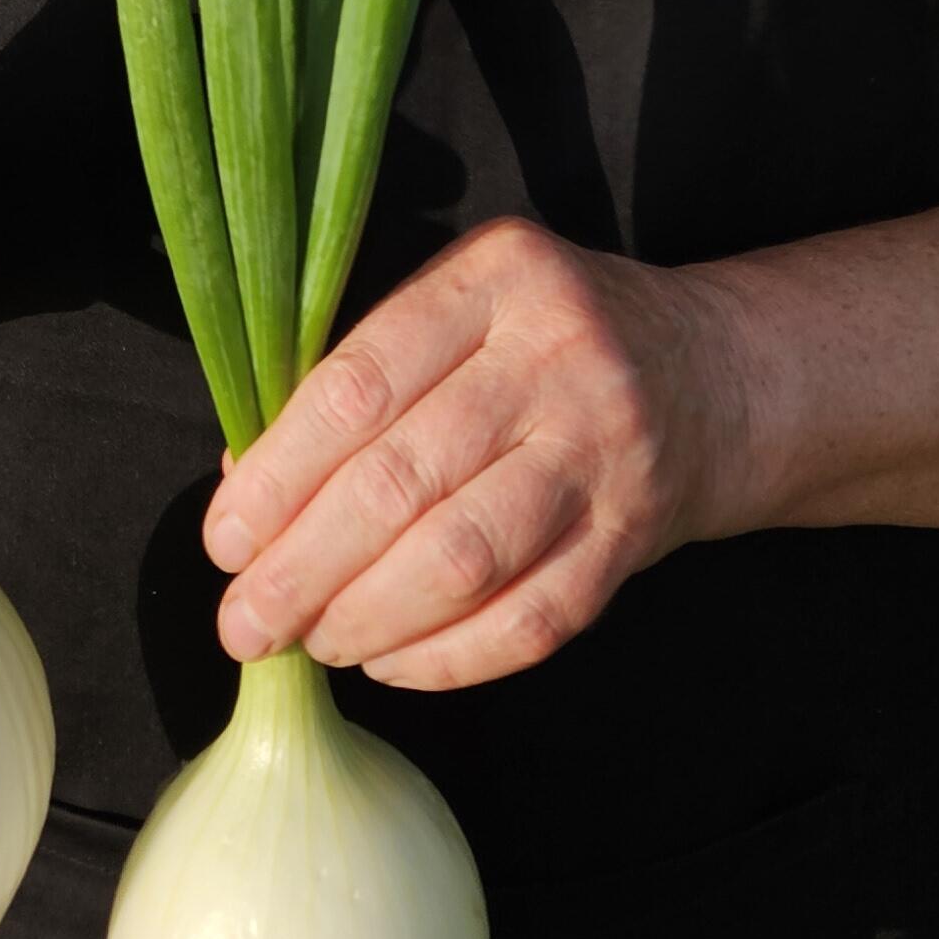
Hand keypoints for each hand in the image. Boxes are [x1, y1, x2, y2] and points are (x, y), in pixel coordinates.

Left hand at [201, 218, 751, 693]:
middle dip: (303, 568)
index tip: (225, 539)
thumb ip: (362, 375)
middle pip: (402, 479)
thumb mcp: (465, 306)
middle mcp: (559, 354)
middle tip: (244, 623)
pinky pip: (529, 620)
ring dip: (366, 618)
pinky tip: (389, 662)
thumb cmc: (545, 342)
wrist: (713, 377)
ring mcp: (605, 448)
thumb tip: (242, 479)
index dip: (279, 475)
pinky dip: (445, 658)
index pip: (360, 384)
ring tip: (312, 643)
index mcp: (498, 276)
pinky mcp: (635, 534)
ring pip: (463, 557)